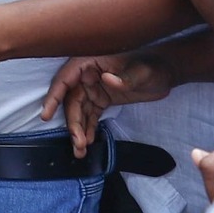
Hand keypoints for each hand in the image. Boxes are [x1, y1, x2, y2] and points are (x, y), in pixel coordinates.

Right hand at [40, 51, 176, 156]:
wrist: (167, 71)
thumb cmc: (154, 65)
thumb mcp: (142, 71)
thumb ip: (126, 77)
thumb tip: (107, 80)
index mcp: (90, 62)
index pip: (65, 79)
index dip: (54, 96)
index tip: (46, 115)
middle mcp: (87, 75)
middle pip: (71, 100)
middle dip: (72, 123)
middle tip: (78, 143)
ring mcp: (94, 88)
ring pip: (79, 110)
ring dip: (78, 130)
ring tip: (80, 150)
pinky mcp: (102, 98)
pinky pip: (90, 114)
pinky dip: (88, 128)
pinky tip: (88, 142)